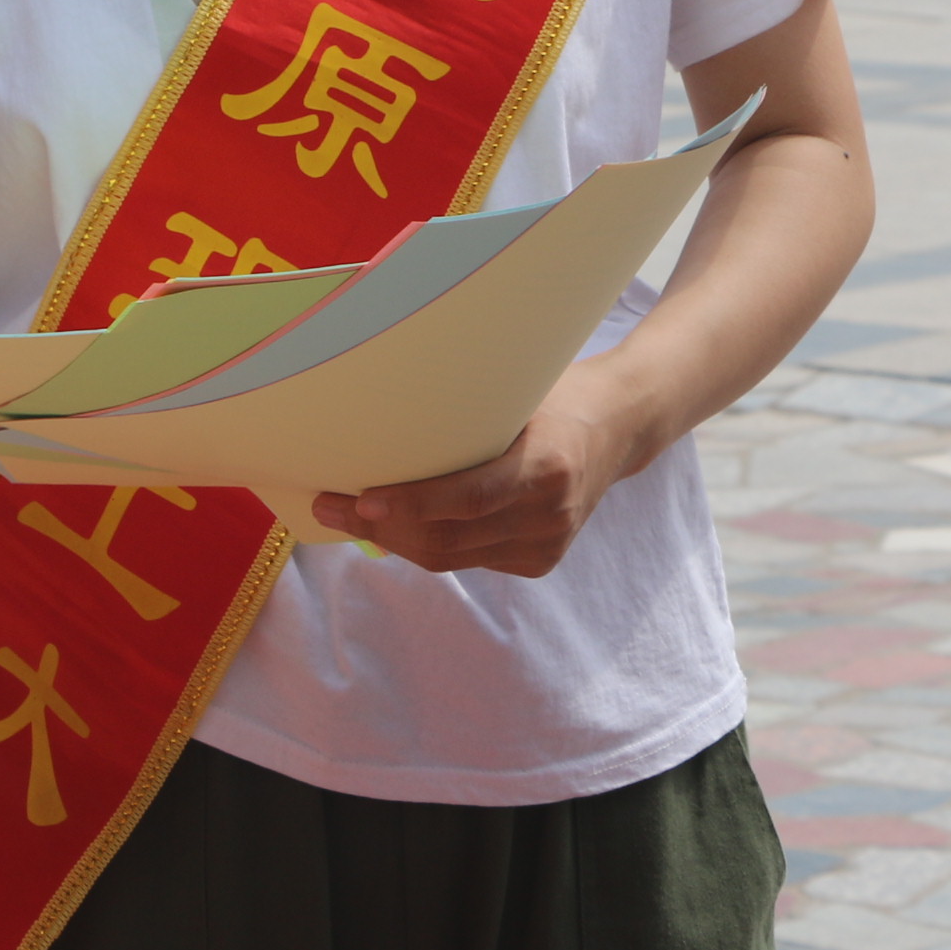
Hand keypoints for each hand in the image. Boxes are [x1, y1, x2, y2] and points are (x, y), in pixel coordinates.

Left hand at [309, 363, 638, 576]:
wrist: (622, 423)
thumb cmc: (558, 392)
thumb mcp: (518, 390)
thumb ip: (467, 414)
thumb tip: (384, 414)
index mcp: (547, 467)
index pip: (467, 500)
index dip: (409, 505)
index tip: (359, 498)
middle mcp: (550, 514)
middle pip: (447, 539)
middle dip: (380, 527)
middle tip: (328, 504)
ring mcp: (548, 544)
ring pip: (451, 557)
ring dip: (396, 539)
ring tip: (350, 513)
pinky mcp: (542, 560)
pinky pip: (469, 559)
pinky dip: (430, 542)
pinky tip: (398, 523)